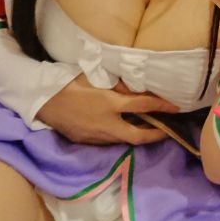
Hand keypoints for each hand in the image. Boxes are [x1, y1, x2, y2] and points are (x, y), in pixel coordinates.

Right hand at [35, 73, 180, 144]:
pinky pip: (110, 141)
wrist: (44, 102)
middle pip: (139, 136)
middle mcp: (108, 125)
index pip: (143, 106)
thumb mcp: (95, 78)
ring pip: (124, 140)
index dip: (162, 106)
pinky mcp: (88, 142)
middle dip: (156, 135)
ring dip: (137, 136)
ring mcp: (98, 137)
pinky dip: (121, 136)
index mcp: (111, 105)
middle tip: (167, 131)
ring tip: (148, 129)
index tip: (176, 107)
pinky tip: (123, 129)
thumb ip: (116, 84)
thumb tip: (134, 89)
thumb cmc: (69, 84)